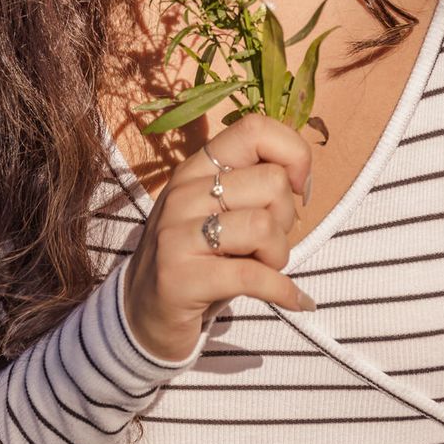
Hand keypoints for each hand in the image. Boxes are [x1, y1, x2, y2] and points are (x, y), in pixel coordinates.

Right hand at [119, 113, 317, 362]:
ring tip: (264, 268)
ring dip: (279, 256)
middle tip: (267, 243)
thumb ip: (253, 188)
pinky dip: (283, 291)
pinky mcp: (180, 277)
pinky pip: (254, 276)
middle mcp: (183, 193)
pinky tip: (294, 300)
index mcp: (195, 169)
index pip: (255, 129)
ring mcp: (177, 234)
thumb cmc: (199, 261)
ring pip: (264, 226)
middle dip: (287, 219)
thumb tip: (301, 178)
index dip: (293, 154)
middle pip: (271, 182)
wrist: (143, 314)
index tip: (297, 189)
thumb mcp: (219, 213)